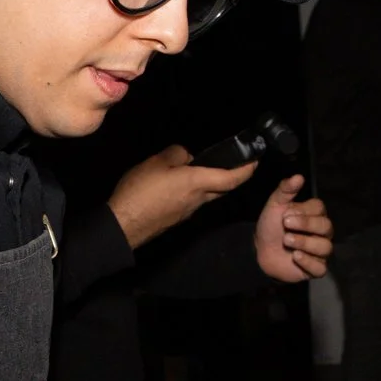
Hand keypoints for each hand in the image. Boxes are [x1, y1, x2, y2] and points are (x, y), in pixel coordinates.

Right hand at [108, 146, 259, 249]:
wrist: (124, 226)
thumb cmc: (140, 191)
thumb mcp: (156, 162)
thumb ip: (177, 155)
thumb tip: (187, 157)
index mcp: (197, 183)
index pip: (232, 178)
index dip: (247, 169)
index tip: (256, 160)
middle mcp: (198, 200)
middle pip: (223, 189)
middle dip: (233, 176)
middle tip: (235, 162)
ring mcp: (189, 212)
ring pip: (208, 195)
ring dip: (211, 183)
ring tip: (200, 168)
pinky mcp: (178, 218)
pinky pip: (193, 201)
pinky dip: (194, 191)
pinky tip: (179, 184)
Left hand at [255, 176, 331, 281]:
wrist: (259, 251)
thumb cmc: (271, 227)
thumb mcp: (275, 205)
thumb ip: (285, 190)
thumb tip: (299, 176)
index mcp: (314, 215)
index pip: (320, 209)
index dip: (304, 211)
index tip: (286, 214)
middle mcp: (321, 233)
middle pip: (326, 227)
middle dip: (306, 225)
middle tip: (286, 225)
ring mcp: (319, 251)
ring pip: (325, 247)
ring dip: (305, 243)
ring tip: (287, 241)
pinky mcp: (315, 269)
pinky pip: (320, 267)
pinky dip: (308, 262)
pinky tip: (295, 257)